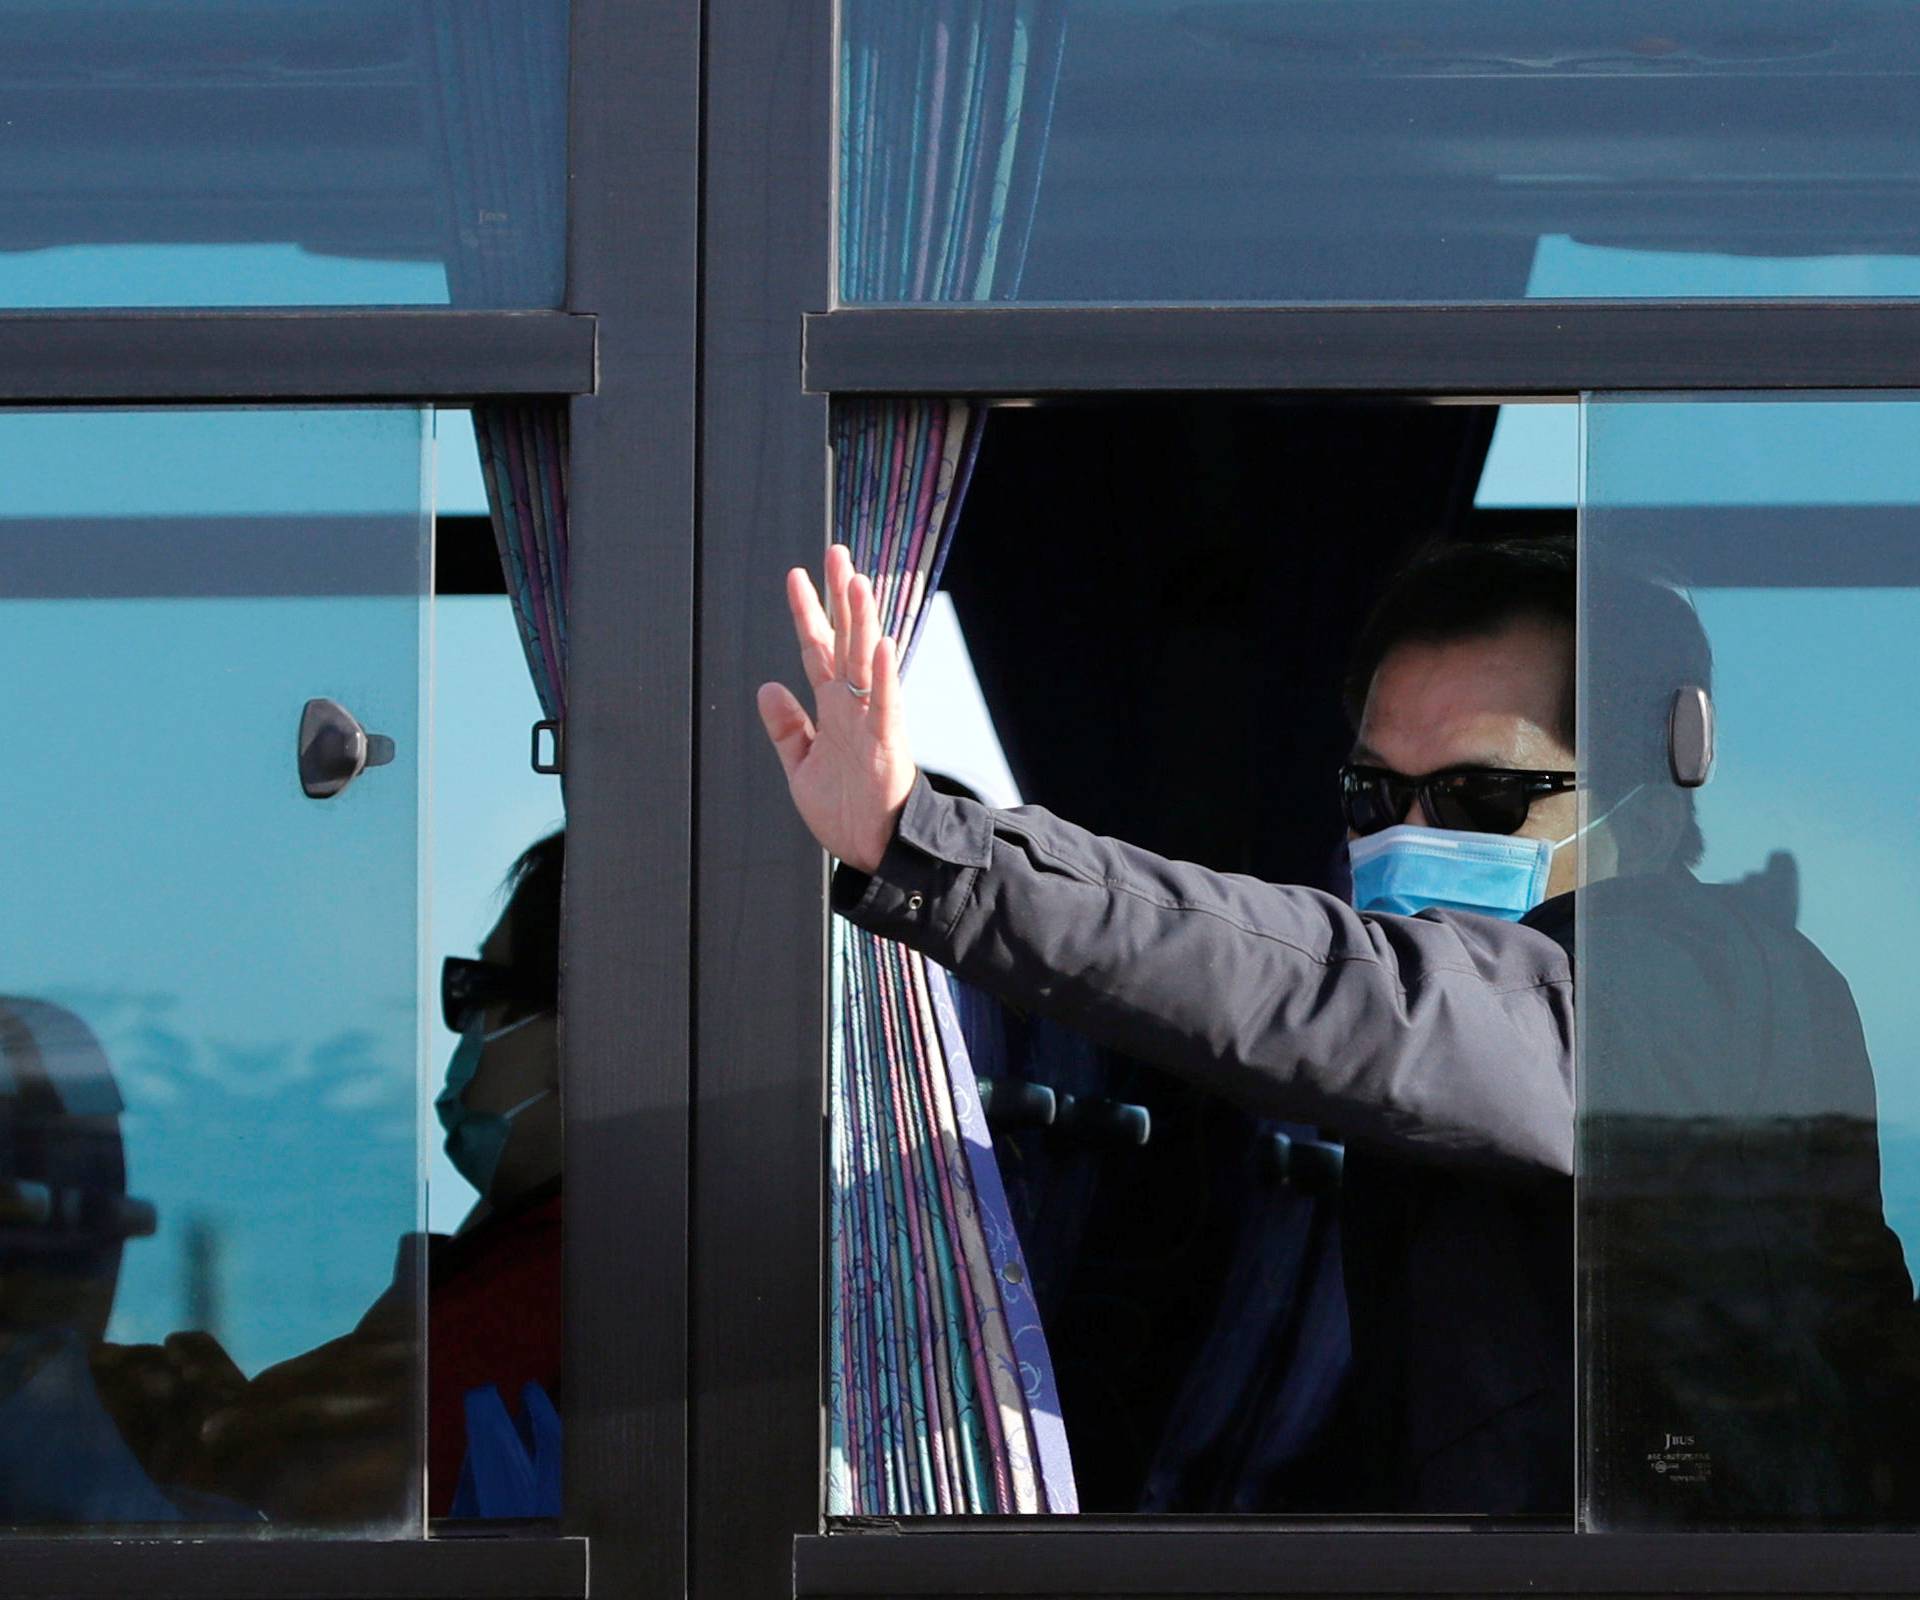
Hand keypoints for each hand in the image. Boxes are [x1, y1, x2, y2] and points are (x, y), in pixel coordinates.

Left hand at [757, 543, 916, 873]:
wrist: (873, 849)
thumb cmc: (844, 810)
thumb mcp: (800, 766)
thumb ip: (786, 727)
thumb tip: (767, 687)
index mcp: (832, 709)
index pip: (817, 649)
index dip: (806, 613)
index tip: (797, 576)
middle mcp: (853, 707)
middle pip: (845, 641)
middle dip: (840, 598)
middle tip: (836, 553)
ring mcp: (872, 722)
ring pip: (866, 662)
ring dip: (863, 622)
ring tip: (858, 582)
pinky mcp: (887, 744)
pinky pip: (886, 704)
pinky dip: (883, 674)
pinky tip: (881, 643)